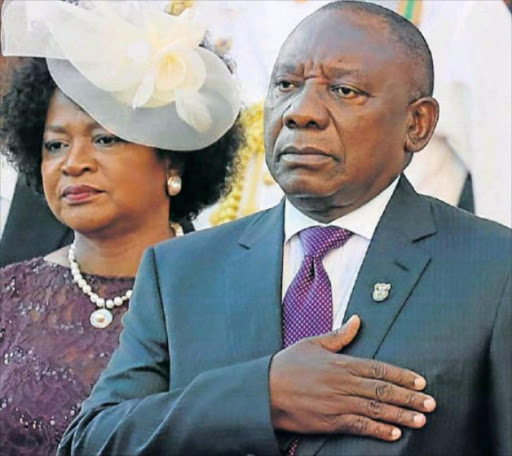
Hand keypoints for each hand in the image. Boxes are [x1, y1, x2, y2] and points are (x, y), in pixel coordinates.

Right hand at [269, 315, 435, 441]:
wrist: (264, 390)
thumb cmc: (287, 365)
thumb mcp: (312, 344)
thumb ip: (338, 336)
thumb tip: (357, 320)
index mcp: (341, 363)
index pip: (378, 368)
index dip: (402, 375)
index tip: (420, 381)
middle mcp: (343, 383)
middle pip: (383, 389)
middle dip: (409, 396)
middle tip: (431, 402)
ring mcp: (337, 403)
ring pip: (375, 408)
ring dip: (400, 414)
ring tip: (421, 418)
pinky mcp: (330, 421)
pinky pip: (359, 426)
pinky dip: (378, 430)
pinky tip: (394, 433)